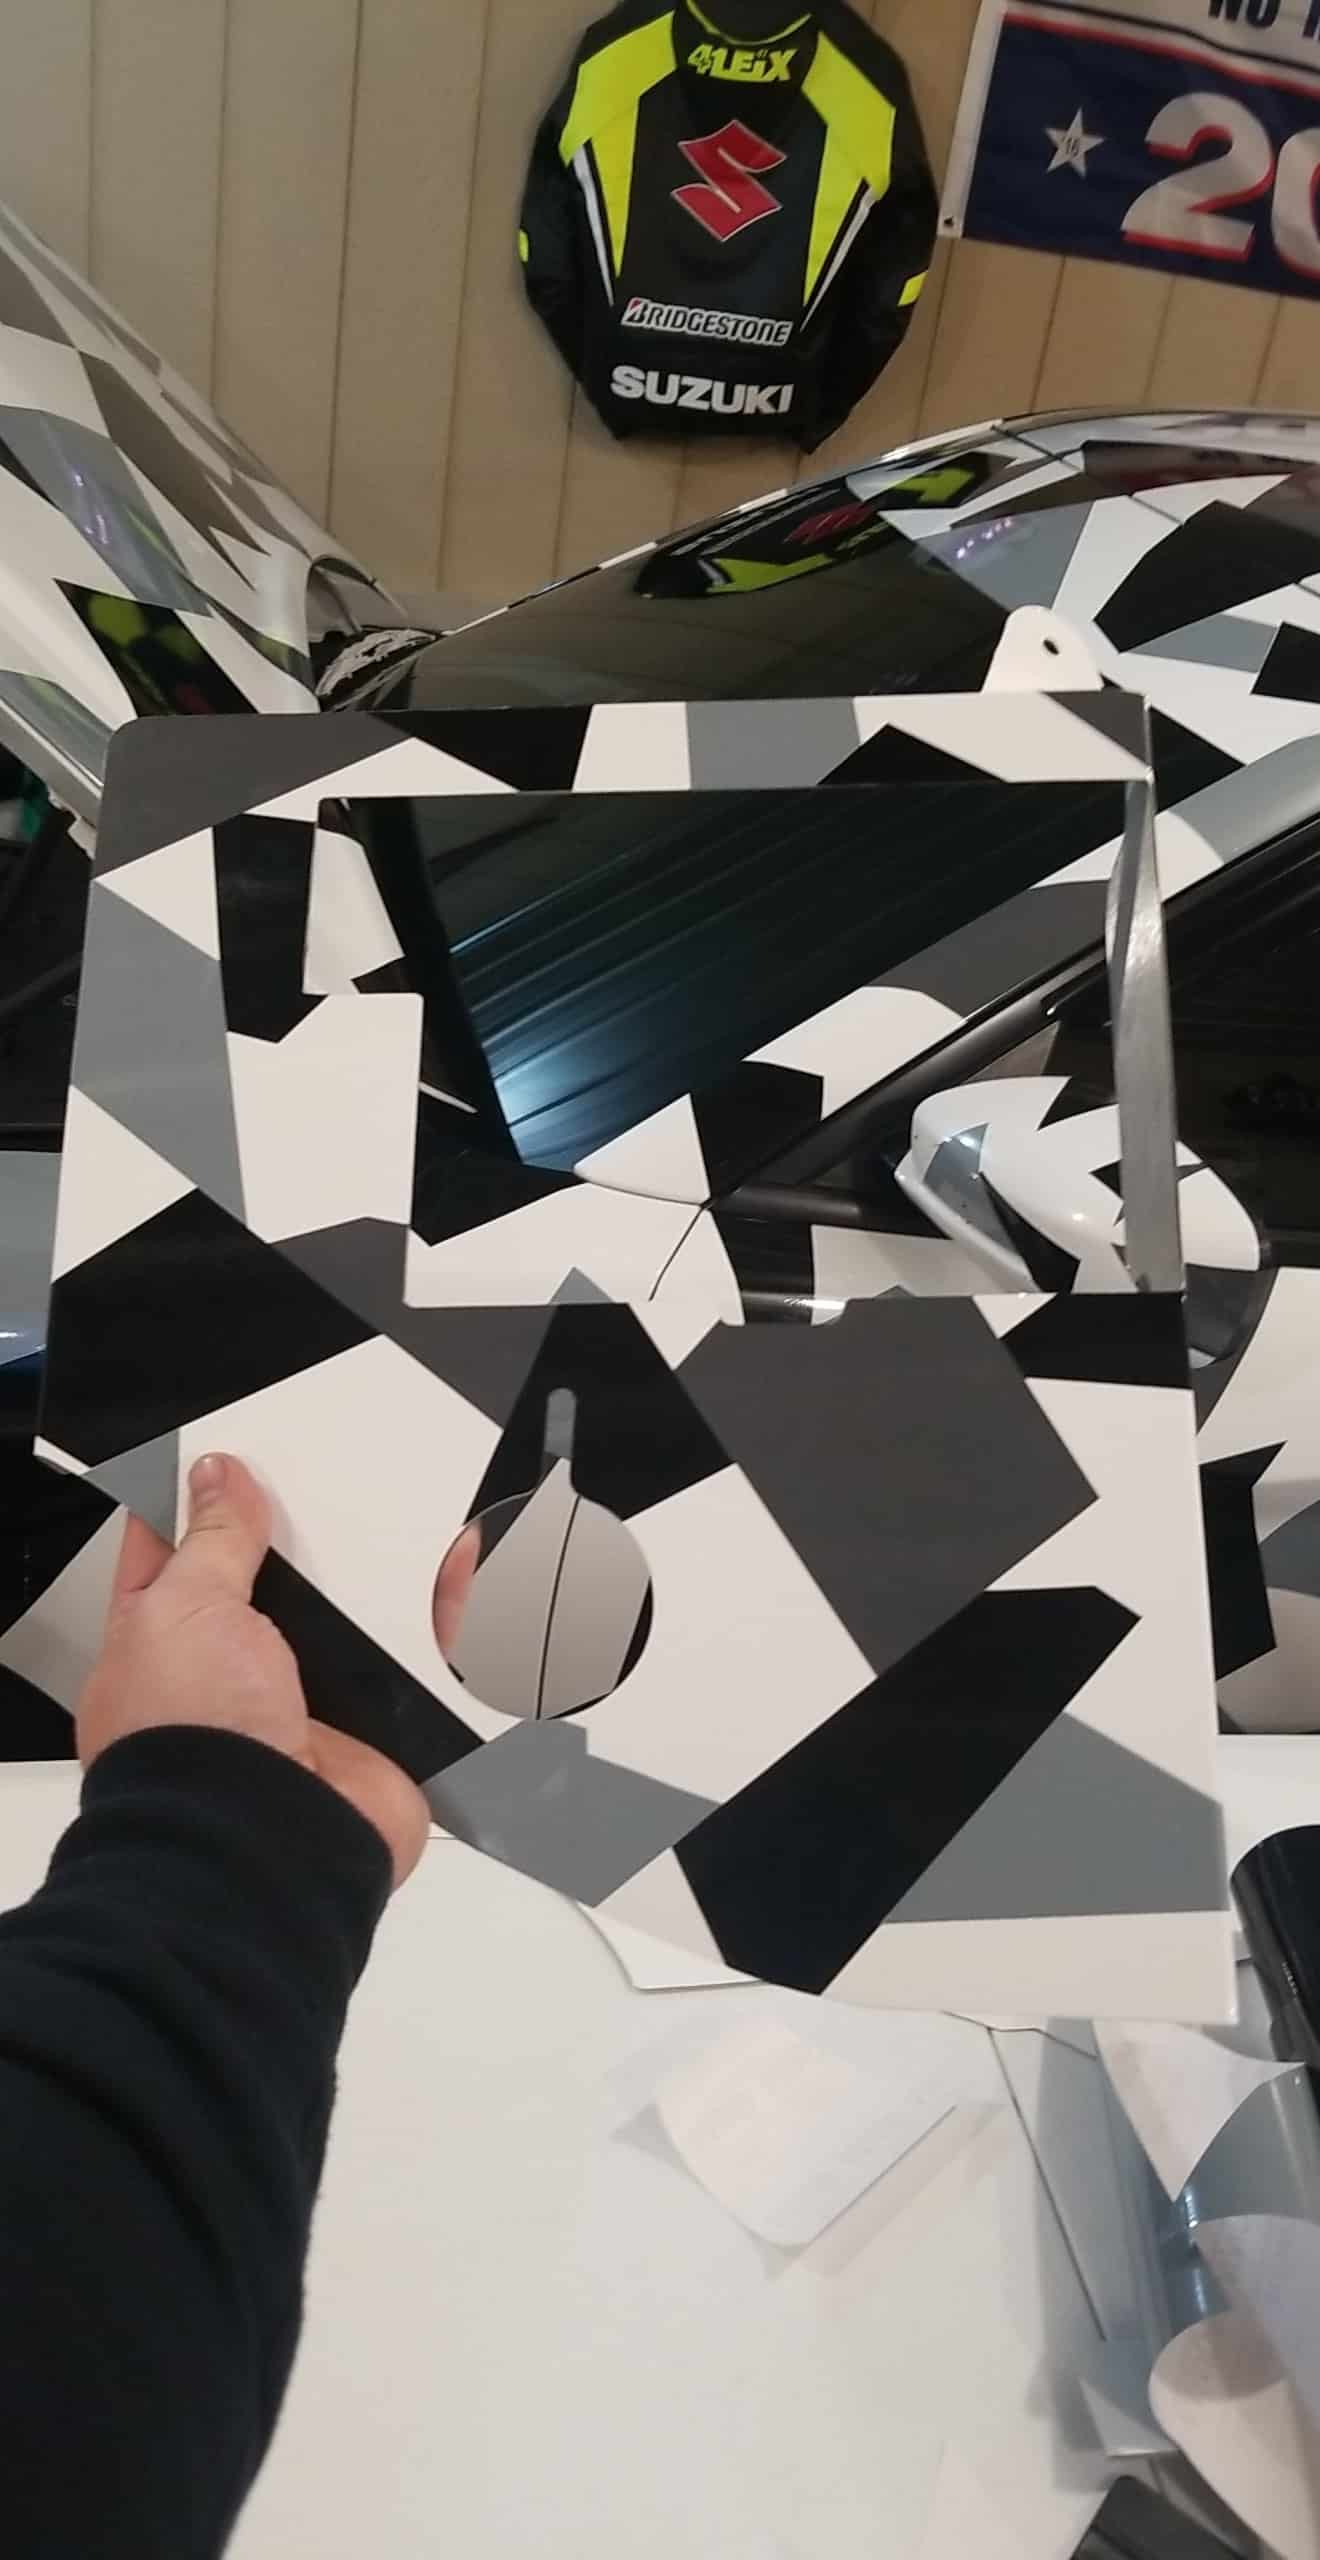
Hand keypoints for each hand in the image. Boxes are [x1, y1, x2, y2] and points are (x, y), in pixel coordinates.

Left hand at [79, 1454, 430, 1888]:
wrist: (265, 1843)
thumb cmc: (193, 1742)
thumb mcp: (184, 1607)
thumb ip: (211, 1540)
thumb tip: (216, 1477)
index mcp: (166, 1641)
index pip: (178, 1554)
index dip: (204, 1504)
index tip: (237, 1459)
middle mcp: (234, 1674)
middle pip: (280, 1583)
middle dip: (312, 1540)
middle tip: (341, 1484)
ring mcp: (305, 1703)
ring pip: (354, 1621)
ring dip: (385, 1580)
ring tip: (414, 1522)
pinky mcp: (372, 1730)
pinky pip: (419, 1665)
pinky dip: (446, 1624)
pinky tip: (460, 1578)